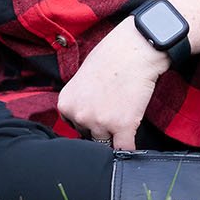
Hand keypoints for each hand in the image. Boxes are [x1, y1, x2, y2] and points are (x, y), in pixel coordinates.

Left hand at [57, 19, 167, 151]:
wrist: (134, 50)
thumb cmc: (110, 58)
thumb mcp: (81, 80)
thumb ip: (79, 102)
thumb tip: (84, 120)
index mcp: (65, 104)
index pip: (73, 126)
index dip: (88, 119)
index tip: (98, 110)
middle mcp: (79, 115)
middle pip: (88, 136)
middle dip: (100, 127)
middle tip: (113, 109)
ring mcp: (100, 123)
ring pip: (106, 143)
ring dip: (115, 134)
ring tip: (123, 112)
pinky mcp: (122, 127)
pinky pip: (125, 149)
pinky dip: (129, 147)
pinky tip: (132, 137)